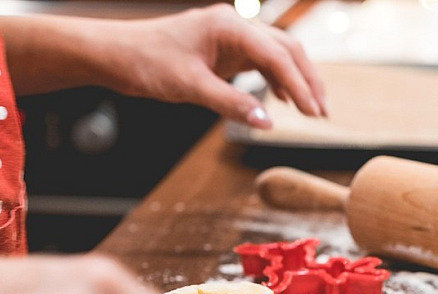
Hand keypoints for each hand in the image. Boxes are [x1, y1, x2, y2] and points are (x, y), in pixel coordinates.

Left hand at [111, 4, 326, 128]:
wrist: (116, 55)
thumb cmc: (146, 63)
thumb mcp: (190, 88)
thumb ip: (231, 105)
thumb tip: (267, 124)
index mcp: (228, 26)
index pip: (277, 55)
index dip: (300, 85)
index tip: (313, 112)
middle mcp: (234, 25)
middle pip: (286, 49)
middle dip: (307, 80)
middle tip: (321, 112)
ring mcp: (230, 35)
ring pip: (277, 53)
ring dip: (296, 79)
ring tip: (311, 108)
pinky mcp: (224, 48)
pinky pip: (260, 60)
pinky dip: (276, 79)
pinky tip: (284, 99)